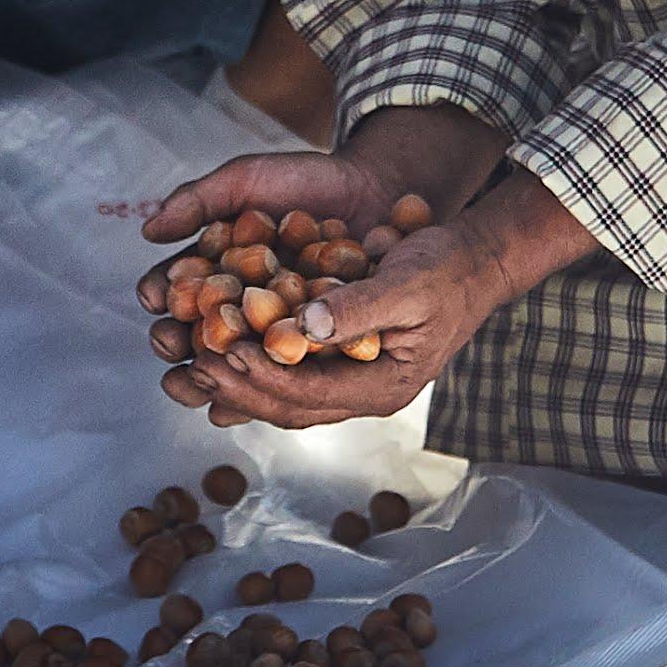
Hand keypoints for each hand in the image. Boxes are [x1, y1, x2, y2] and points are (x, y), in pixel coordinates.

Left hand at [128, 145, 588, 428]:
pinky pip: (292, 375)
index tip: (217, 353)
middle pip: (289, 407)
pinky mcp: (346, 361)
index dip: (258, 377)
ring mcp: (356, 381)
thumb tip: (304, 325)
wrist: (476, 260)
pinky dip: (256, 367)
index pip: (308, 395)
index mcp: (385, 386)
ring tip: (191, 368)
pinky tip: (222, 350)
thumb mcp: (406, 282)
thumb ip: (356, 307)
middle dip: (237, 388)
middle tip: (190, 367)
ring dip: (238, 385)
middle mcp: (367, 393)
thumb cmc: (447, 267)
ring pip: (286, 398)